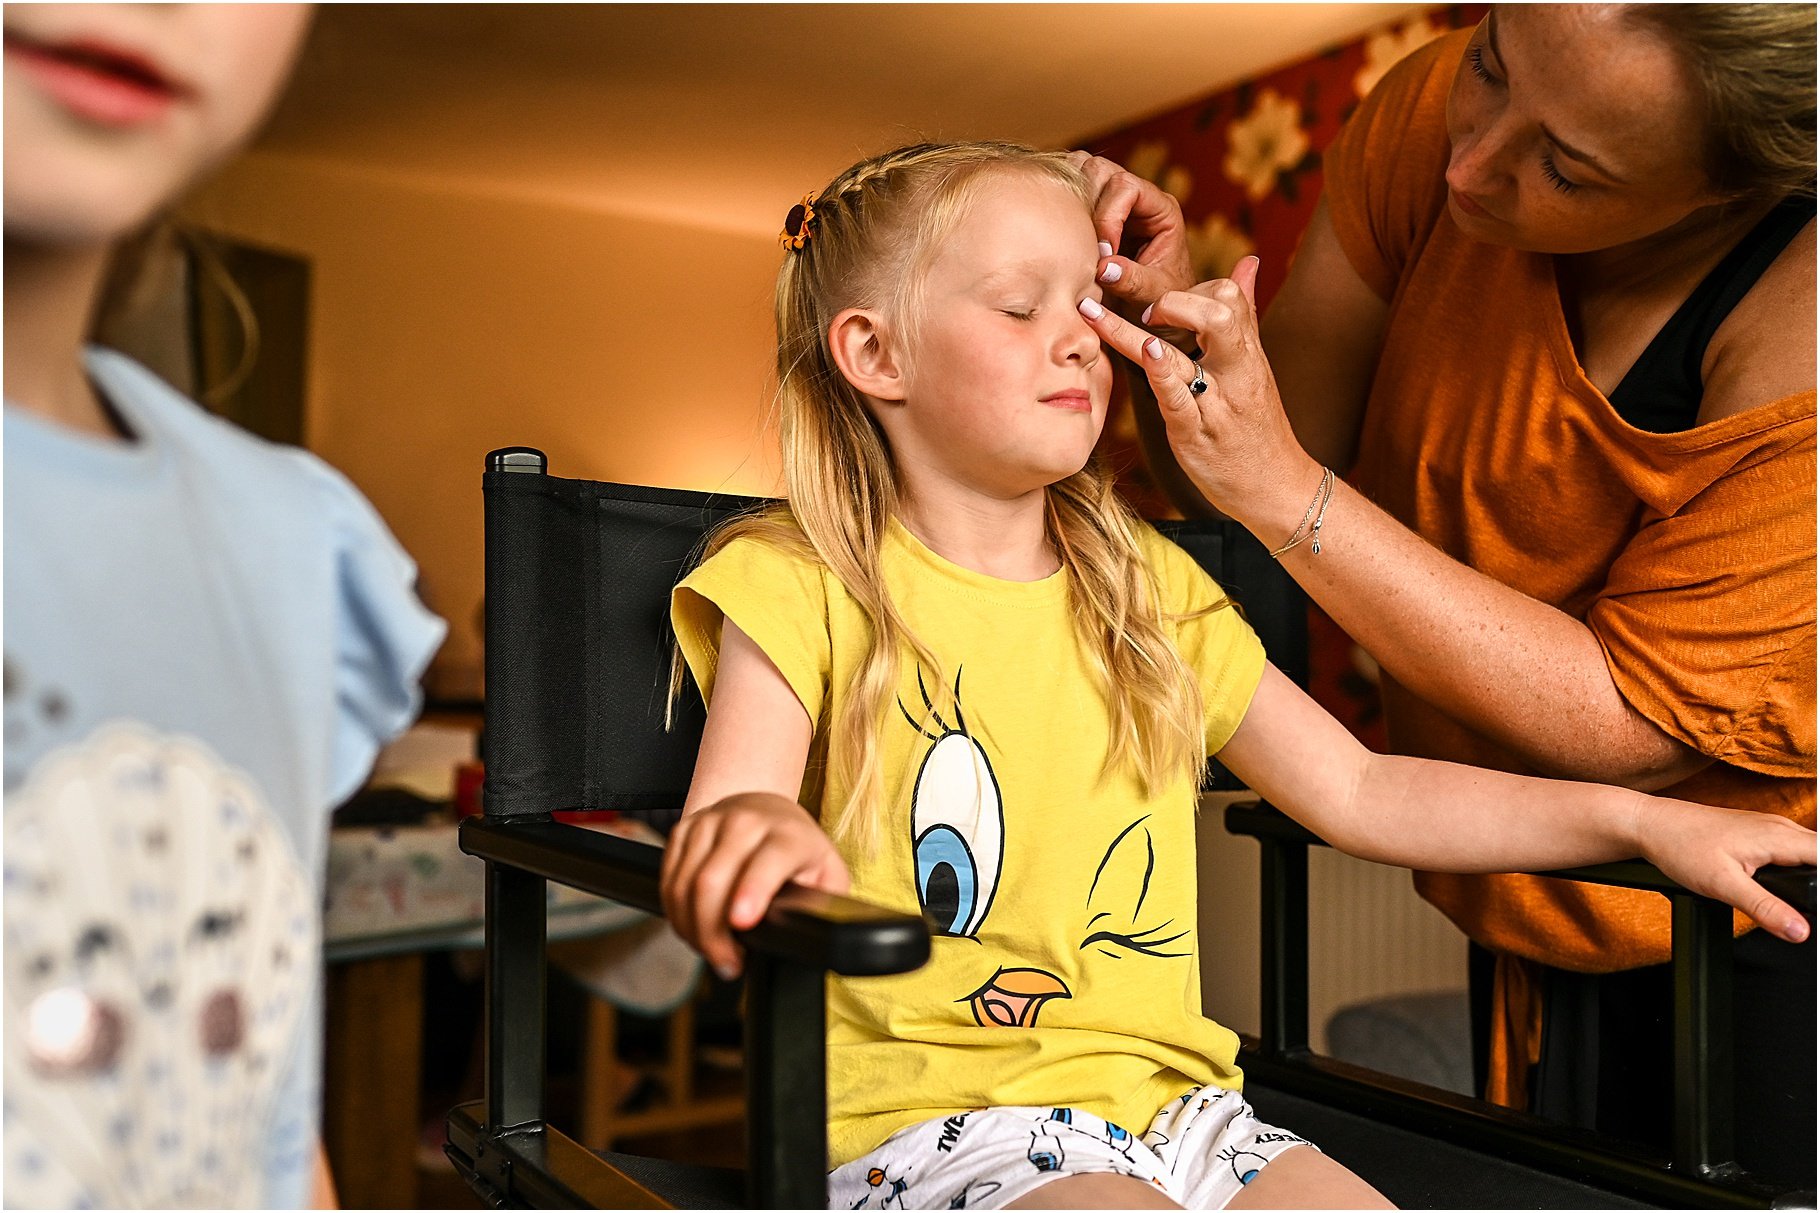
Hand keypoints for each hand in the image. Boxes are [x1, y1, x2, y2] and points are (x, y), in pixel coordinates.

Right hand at [659, 791, 849, 978]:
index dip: (752, 890)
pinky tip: (693, 927)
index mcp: (788, 834)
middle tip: (727, 964)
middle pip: (712, 881)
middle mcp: (746, 821)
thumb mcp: (826, 872)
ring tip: (711, 949)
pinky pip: (668, 879)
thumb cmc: (797, 850)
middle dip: (713, 934)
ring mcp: (710, 822)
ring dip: (691, 929)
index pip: (767, 860)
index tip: (742, 922)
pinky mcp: (683, 828)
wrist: (764, 809)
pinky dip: (675, 912)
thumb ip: (823, 902)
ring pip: (684, 884)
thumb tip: (814, 934)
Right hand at [1067, 151, 1194, 305]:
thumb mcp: (1152, 296)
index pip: (1127, 187)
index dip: (1108, 217)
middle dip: (1086, 205)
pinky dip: (1059, 203)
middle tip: (1082, 245)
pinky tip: (1060, 233)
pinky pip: (1069, 188)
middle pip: (1100, 170)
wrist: (1152, 311)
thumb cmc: (1158, 300)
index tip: (1103, 254)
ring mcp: (1112, 199)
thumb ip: (1133, 281)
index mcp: (1161, 209)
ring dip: (1069, 200)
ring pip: (1080, 171)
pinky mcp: (1092, 208)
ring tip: (1070, 237)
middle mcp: (1137, 196)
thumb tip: (1103, 267)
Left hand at [1077, 258, 1320, 535]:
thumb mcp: (1254, 367)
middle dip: (1176, 300)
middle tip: (1143, 307)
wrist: (1277, 488)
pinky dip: (1161, 373)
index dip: (1196, 287)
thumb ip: (1245, 315)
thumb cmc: (1258, 426)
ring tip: (1096, 311)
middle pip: (1218, 313)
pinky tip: (1145, 351)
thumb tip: (1248, 262)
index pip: (1229, 296)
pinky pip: (1178, 398)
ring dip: (1133, 332)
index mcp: (1246, 353)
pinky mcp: (1195, 433)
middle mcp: (1235, 372)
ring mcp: (1215, 403)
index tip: (1165, 296)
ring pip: (1183, 355)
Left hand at [1639, 796, 1815, 943]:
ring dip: (1811, 875)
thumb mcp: (1723, 885)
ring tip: (1799, 903)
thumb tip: (1800, 931)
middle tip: (1806, 913)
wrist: (1650, 825)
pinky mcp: (1758, 833)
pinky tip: (1786, 885)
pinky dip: (1796, 868)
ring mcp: (1770, 828)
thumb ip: (1765, 908)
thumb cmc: (1680, 846)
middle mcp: (1780, 827)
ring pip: (1808, 852)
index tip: (1816, 911)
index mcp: (1780, 836)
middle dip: (1818, 883)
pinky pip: (1792, 849)